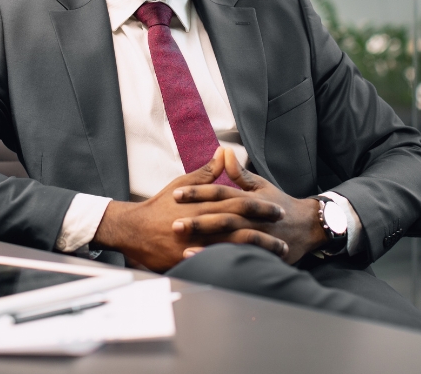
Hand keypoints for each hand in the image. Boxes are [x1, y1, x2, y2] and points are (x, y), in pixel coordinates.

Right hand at [91, 148, 288, 271]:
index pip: (240, 202)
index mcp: (205, 202)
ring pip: (236, 247)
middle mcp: (205, 223)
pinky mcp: (192, 259)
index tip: (278, 209)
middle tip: (286, 235)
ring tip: (278, 254)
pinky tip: (254, 268)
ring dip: (259, 250)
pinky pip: (220, 264)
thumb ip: (207, 171)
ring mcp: (199, 243)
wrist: (134, 229)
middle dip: (266, 231)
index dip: (261, 206)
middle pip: (243, 226)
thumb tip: (223, 151)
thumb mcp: (183, 182)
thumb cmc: (160, 204)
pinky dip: (238, 265)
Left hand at [172, 148, 327, 263]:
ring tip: (181, 241)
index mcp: (249, 197)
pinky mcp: (259, 251)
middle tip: (173, 221)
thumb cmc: (279, 203)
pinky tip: (198, 257)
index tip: (176, 194)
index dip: (198, 192)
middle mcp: (252, 216)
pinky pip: (236, 254)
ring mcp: (256, 234)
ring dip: (205, 239)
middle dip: (197, 218)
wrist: (308, 226)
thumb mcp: (260, 185)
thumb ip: (239, 173)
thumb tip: (224, 151)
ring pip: (228, 236)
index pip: (220, 191)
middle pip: (221, 215)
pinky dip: (217, 256)